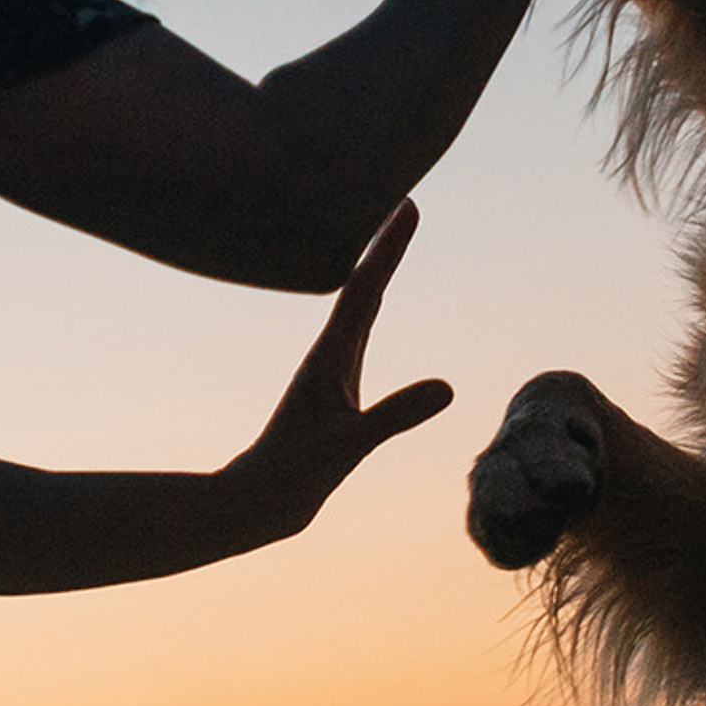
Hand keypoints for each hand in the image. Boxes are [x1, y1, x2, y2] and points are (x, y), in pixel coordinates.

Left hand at [221, 201, 452, 533]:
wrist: (258, 501)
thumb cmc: (295, 474)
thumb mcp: (351, 444)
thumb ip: (396, 415)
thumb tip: (446, 388)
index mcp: (332, 356)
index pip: (366, 288)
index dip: (389, 245)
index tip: (408, 203)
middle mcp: (330, 354)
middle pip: (363, 285)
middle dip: (386, 245)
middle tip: (405, 205)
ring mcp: (331, 370)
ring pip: (358, 305)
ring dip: (377, 269)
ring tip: (391, 239)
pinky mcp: (334, 389)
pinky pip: (358, 330)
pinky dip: (371, 305)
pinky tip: (373, 306)